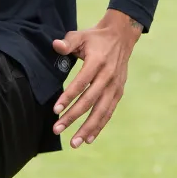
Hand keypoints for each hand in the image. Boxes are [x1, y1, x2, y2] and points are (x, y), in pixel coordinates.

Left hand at [51, 9, 143, 148]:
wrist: (121, 37)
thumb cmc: (95, 38)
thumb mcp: (80, 35)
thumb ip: (68, 42)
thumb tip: (55, 46)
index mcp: (97, 62)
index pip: (81, 83)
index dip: (68, 97)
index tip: (55, 110)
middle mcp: (108, 77)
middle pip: (89, 101)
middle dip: (73, 117)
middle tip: (57, 129)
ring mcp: (115, 86)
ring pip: (101, 111)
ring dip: (87, 128)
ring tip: (74, 142)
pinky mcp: (119, 92)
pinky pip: (108, 112)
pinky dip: (99, 126)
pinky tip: (88, 138)